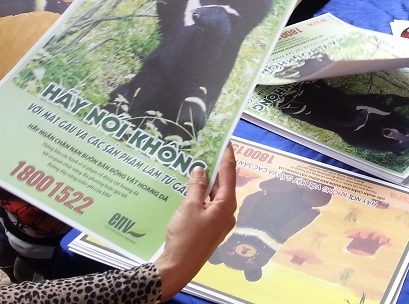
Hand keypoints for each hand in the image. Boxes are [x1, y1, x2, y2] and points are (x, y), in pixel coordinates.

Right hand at [155, 145, 236, 298]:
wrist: (178, 267)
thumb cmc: (186, 237)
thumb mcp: (189, 207)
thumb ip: (196, 187)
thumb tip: (200, 170)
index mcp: (226, 205)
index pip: (229, 173)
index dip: (227, 155)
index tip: (226, 140)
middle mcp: (227, 213)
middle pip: (224, 184)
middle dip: (216, 167)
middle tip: (208, 150)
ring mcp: (219, 222)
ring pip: (216, 195)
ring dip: (208, 182)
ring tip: (198, 165)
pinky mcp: (210, 229)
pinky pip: (209, 206)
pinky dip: (202, 195)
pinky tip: (192, 189)